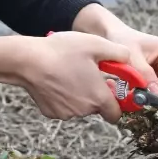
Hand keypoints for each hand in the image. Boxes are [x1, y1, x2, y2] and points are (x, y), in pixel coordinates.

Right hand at [17, 31, 131, 123]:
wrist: (28, 60)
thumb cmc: (62, 51)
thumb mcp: (97, 44)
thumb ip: (120, 54)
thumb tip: (130, 60)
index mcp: (99, 98)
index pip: (117, 114)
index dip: (118, 102)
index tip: (112, 88)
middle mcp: (84, 110)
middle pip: (97, 108)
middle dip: (96, 94)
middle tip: (89, 74)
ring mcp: (66, 113)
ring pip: (80, 107)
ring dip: (80, 94)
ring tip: (70, 73)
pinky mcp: (51, 113)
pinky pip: (63, 107)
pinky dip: (63, 97)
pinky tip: (57, 80)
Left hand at [95, 23, 157, 101]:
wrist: (112, 39)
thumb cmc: (123, 40)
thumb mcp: (131, 54)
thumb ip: (143, 72)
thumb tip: (155, 93)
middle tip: (146, 94)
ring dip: (157, 98)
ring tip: (138, 94)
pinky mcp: (155, 85)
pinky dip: (148, 100)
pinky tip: (134, 94)